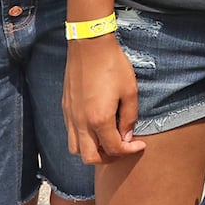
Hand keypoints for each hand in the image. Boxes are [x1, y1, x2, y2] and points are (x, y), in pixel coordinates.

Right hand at [63, 35, 145, 162]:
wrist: (89, 46)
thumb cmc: (113, 66)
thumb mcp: (130, 91)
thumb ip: (129, 118)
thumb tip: (127, 136)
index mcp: (99, 119)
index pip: (114, 148)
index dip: (129, 150)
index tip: (139, 144)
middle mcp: (81, 122)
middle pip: (91, 157)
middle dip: (109, 158)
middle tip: (122, 149)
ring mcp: (70, 116)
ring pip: (76, 150)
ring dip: (92, 152)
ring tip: (107, 142)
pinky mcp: (65, 108)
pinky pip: (70, 134)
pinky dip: (82, 140)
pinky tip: (95, 129)